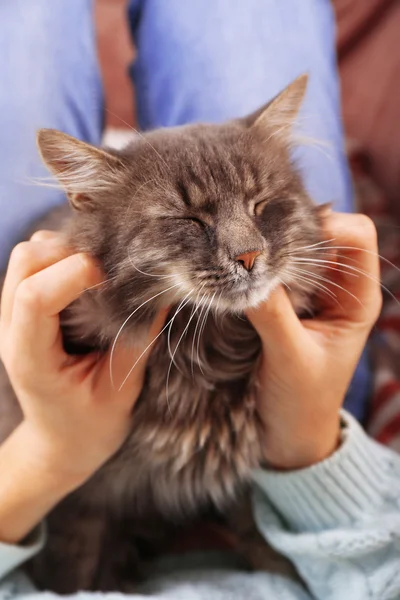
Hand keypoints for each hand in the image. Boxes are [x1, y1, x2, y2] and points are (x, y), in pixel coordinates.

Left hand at [0, 231, 166, 488]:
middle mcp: (11, 330)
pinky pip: (35, 263)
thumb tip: (162, 290)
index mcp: (30, 358)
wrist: (60, 442)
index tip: (115, 277)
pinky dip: (63, 257)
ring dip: (66, 251)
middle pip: (27, 261)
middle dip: (72, 252)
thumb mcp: (120, 391)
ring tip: (102, 272)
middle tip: (112, 268)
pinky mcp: (23, 309)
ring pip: (28, 255)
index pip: (35, 296)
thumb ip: (137, 340)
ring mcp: (11, 316)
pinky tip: (90, 277)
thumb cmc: (89, 426)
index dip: (75, 273)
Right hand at [247, 213, 381, 469]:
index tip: (285, 239)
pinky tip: (238, 269)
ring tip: (243, 253)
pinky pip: (274, 266)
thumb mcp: (289, 357)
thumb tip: (247, 267)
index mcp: (358, 298)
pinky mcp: (285, 300)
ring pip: (295, 244)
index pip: (357, 234)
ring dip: (271, 245)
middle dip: (292, 228)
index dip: (326, 225)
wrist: (288, 432)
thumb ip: (272, 312)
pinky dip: (258, 262)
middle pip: (323, 228)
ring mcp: (310, 292)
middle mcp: (338, 287)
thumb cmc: (300, 402)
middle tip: (256, 239)